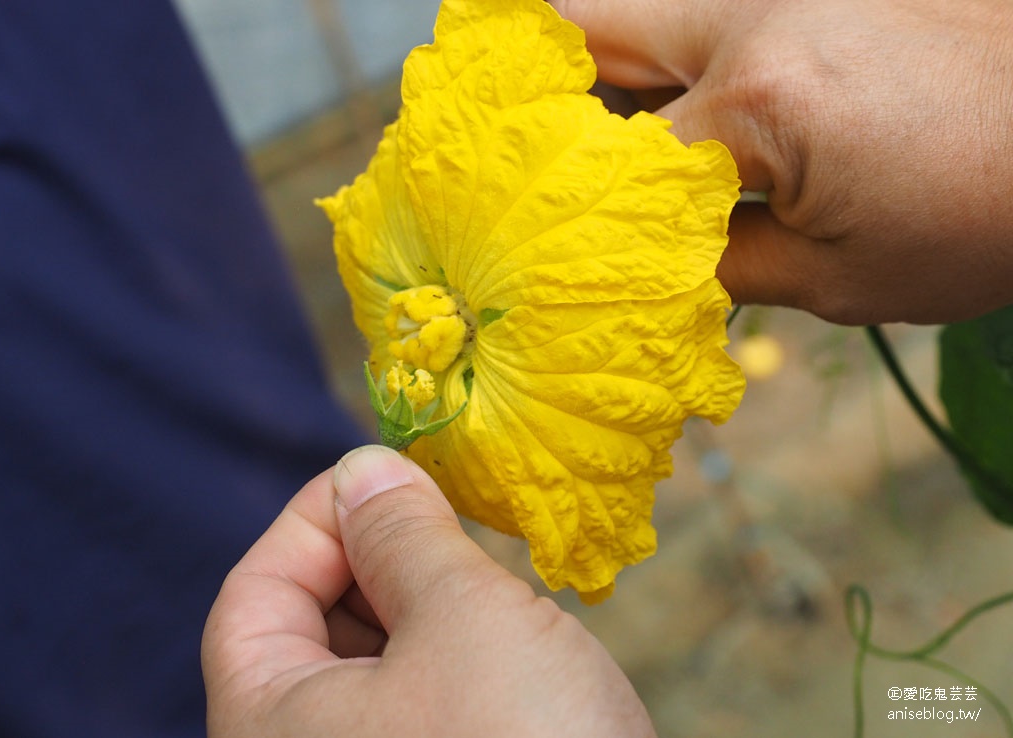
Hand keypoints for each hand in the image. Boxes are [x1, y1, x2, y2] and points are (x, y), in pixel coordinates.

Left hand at [202, 445, 655, 737]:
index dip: (314, 518)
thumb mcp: (463, 617)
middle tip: (444, 517)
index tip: (386, 473)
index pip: (254, 593)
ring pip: (369, 664)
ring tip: (481, 575)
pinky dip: (447, 652)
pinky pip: (415, 702)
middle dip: (372, 557)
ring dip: (418, 602)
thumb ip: (403, 532)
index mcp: (270, 725)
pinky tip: (505, 637)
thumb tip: (367, 465)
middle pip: (305, 628)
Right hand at [552, 0, 1012, 324]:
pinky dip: (670, 62)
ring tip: (609, 147)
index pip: (616, 165)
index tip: (554, 245)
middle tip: (536, 163)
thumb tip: (640, 270)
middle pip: (585, 24)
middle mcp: (753, 9)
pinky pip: (700, 15)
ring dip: (606, 72)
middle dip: (546, 97)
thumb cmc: (985, 211)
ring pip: (637, 10)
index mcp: (758, 96)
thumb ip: (718, 266)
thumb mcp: (840, 277)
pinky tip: (680, 115)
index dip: (575, 215)